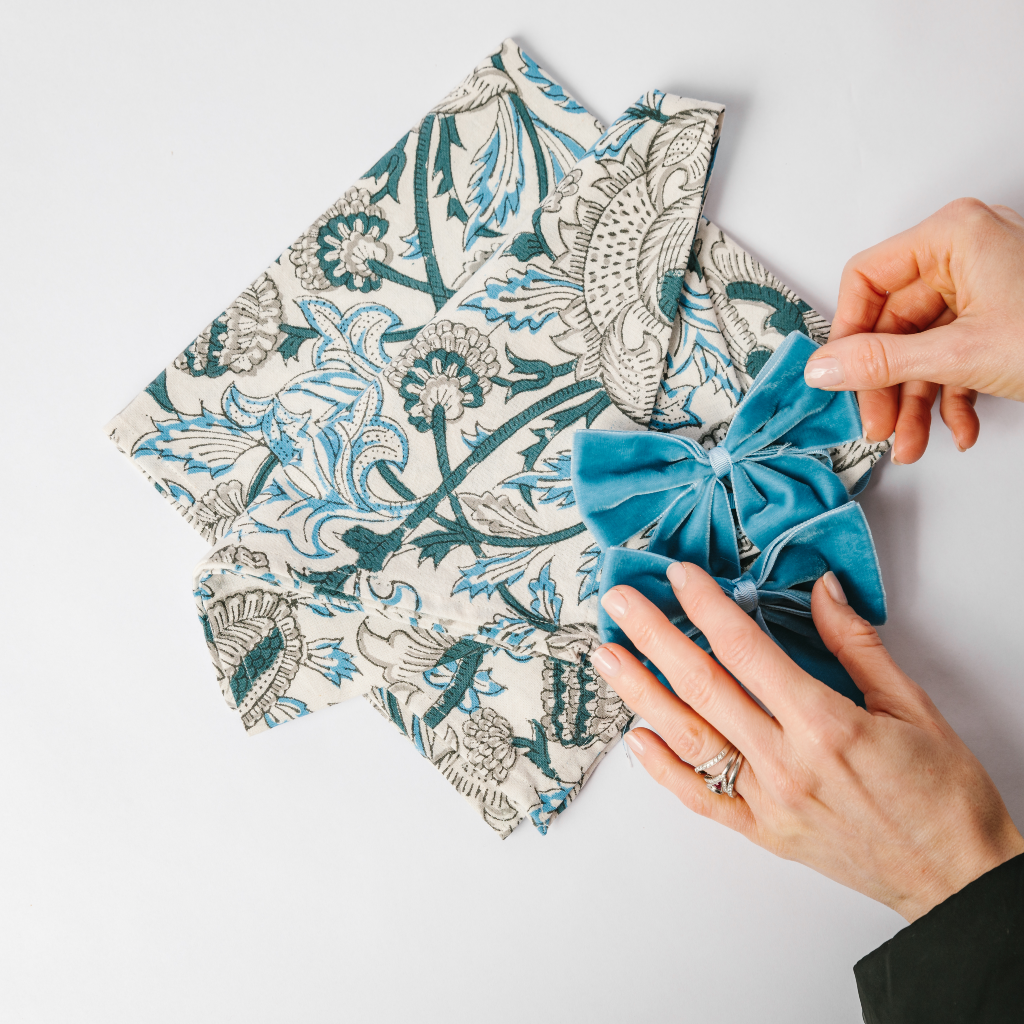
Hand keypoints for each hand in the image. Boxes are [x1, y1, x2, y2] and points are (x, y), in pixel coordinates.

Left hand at [592, 563, 1023, 921]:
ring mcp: (767, 802)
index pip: (746, 649)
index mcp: (825, 724)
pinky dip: (663, 769)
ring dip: (642, 693)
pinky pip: (701, 799)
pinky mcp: (763, 833)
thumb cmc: (943, 793)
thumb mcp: (912, 705)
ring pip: (690, 738)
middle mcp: (785, 763)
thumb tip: (822, 588)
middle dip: (654, 637)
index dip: (706, 606)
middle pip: (703, 686)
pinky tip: (636, 737)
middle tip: (619, 603)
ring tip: (607, 658)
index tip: (678, 575)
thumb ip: (857, 645)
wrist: (959, 877)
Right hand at [803, 199, 1023, 462]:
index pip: (867, 278)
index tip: (840, 376)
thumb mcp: (962, 352)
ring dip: (915, 403)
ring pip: (922, 349)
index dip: (849, 333)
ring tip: (913, 442)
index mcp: (952, 237)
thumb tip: (823, 369)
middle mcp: (963, 256)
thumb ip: (883, 362)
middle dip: (887, 386)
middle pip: (894, 324)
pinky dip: (952, 398)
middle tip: (877, 426)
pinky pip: (954, 358)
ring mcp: (983, 288)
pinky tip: (959, 429)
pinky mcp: (998, 320)